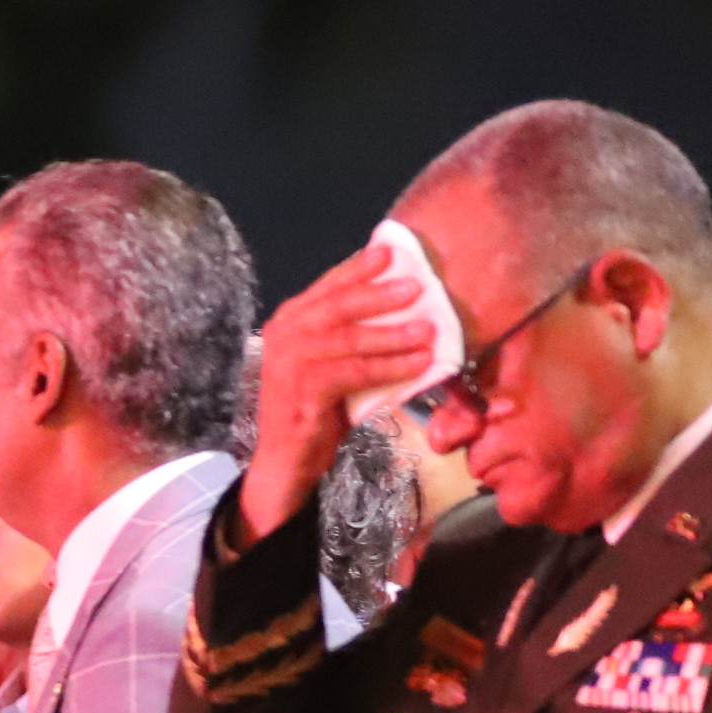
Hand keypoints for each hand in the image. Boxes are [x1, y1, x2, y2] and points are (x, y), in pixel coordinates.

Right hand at [237, 240, 438, 540]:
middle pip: (336, 306)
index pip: (327, 287)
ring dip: (392, 334)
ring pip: (347, 339)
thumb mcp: (332, 363)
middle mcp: (283, 337)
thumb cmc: (315, 408)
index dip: (358, 268)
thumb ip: (350, 337)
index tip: (390, 252)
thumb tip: (402, 310)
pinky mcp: (302, 392)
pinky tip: (418, 365)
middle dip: (378, 295)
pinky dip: (389, 367)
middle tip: (416, 288)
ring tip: (428, 330)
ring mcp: (289, 364)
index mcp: (289, 323)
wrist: (286, 460)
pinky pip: (354, 372)